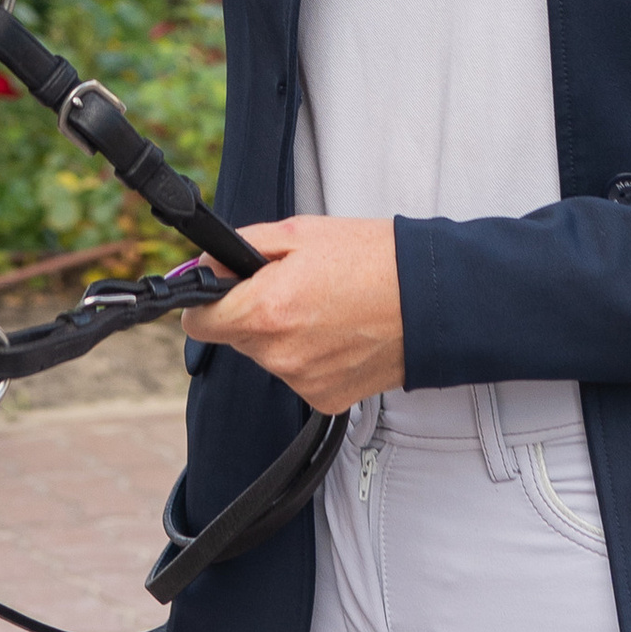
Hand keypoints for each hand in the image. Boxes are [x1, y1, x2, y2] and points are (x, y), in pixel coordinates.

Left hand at [181, 215, 404, 412]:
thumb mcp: (299, 233)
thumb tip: (206, 266)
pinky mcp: (325, 399)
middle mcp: (280, 355)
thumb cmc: (374, 260)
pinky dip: (308, 355)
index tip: (222, 290)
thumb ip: (241, 248)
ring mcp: (303, 381)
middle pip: (236, 337)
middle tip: (292, 286)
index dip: (206, 302)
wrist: (432, 299)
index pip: (199, 323)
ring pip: (267, 356)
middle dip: (252, 312)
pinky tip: (338, 332)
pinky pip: (297, 375)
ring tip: (323, 305)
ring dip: (282, 334)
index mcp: (266, 311)